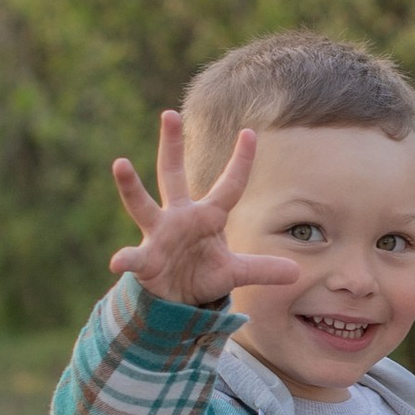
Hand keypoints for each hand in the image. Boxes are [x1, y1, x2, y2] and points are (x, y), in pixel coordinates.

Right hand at [108, 114, 301, 307]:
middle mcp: (179, 217)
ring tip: (120, 164)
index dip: (241, 162)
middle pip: (174, 175)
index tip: (250, 133)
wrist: (175, 300)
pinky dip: (125, 259)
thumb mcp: (235, 272)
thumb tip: (297, 273)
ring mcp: (159, 235)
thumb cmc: (202, 276)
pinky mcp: (146, 260)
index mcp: (207, 216)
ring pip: (143, 205)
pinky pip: (133, 258)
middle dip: (172, 146)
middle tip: (169, 114)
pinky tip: (117, 262)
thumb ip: (262, 269)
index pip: (229, 185)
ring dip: (131, 186)